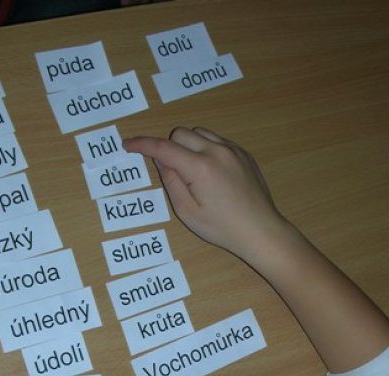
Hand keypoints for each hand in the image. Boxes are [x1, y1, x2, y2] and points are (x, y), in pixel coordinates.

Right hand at [124, 127, 289, 263]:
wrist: (260, 230)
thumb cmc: (221, 227)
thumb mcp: (187, 211)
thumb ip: (170, 181)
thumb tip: (160, 159)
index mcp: (200, 167)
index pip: (163, 148)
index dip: (142, 145)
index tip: (128, 145)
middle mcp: (217, 151)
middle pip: (180, 134)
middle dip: (169, 148)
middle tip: (173, 173)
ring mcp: (233, 150)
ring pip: (199, 132)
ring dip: (188, 145)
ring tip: (192, 172)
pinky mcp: (244, 153)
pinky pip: (217, 140)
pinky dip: (206, 148)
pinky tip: (211, 172)